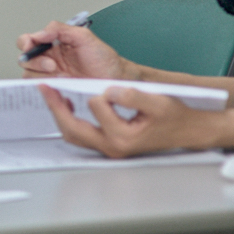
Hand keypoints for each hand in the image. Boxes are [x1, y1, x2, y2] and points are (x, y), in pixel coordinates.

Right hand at [18, 22, 130, 79]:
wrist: (116, 78)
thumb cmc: (103, 58)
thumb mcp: (83, 36)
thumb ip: (59, 29)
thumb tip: (39, 33)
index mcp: (52, 44)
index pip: (27, 41)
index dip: (25, 43)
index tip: (30, 46)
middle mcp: (48, 59)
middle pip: (24, 60)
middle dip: (35, 61)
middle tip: (52, 65)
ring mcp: (51, 76)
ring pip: (29, 75)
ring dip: (42, 75)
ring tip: (62, 75)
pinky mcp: (56, 89)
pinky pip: (41, 88)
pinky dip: (48, 86)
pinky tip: (62, 83)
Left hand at [39, 83, 211, 157]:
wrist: (189, 132)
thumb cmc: (176, 118)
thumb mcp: (159, 102)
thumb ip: (133, 96)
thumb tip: (109, 90)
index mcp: (123, 137)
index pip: (97, 107)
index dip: (101, 91)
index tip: (108, 84)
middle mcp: (113, 147)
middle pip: (73, 129)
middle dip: (56, 107)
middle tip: (44, 87)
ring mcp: (109, 149)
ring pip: (73, 134)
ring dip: (60, 114)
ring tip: (52, 94)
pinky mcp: (109, 146)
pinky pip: (81, 135)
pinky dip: (70, 120)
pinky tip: (69, 104)